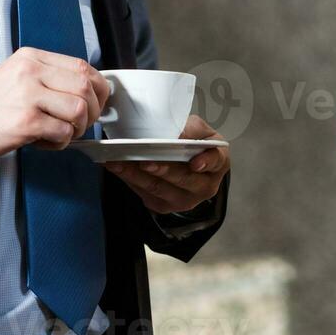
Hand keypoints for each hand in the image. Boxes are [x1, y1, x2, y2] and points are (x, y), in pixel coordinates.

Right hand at [0, 48, 110, 157]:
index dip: (98, 88)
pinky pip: (63, 132)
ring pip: (78, 110)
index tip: (96, 102)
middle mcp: (31, 71)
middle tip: (80, 123)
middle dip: (92, 111)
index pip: (83, 66)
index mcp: (32, 57)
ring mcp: (28, 95)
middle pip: (85, 87)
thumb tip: (87, 89)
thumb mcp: (18, 76)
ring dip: (77, 128)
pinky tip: (45, 142)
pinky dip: (61, 143)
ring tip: (60, 133)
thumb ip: (50, 77)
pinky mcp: (25, 121)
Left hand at [103, 115, 229, 213]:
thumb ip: (190, 129)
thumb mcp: (198, 129)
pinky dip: (129, 180)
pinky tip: (117, 168)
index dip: (206, 162)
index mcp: (218, 164)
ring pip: (159, 189)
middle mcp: (204, 187)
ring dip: (136, 175)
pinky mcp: (164, 206)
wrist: (186, 162)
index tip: (195, 163)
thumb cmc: (194, 142)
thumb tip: (174, 135)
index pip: (215, 161)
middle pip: (183, 179)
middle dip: (162, 170)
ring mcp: (184, 200)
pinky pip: (144, 194)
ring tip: (119, 162)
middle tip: (144, 160)